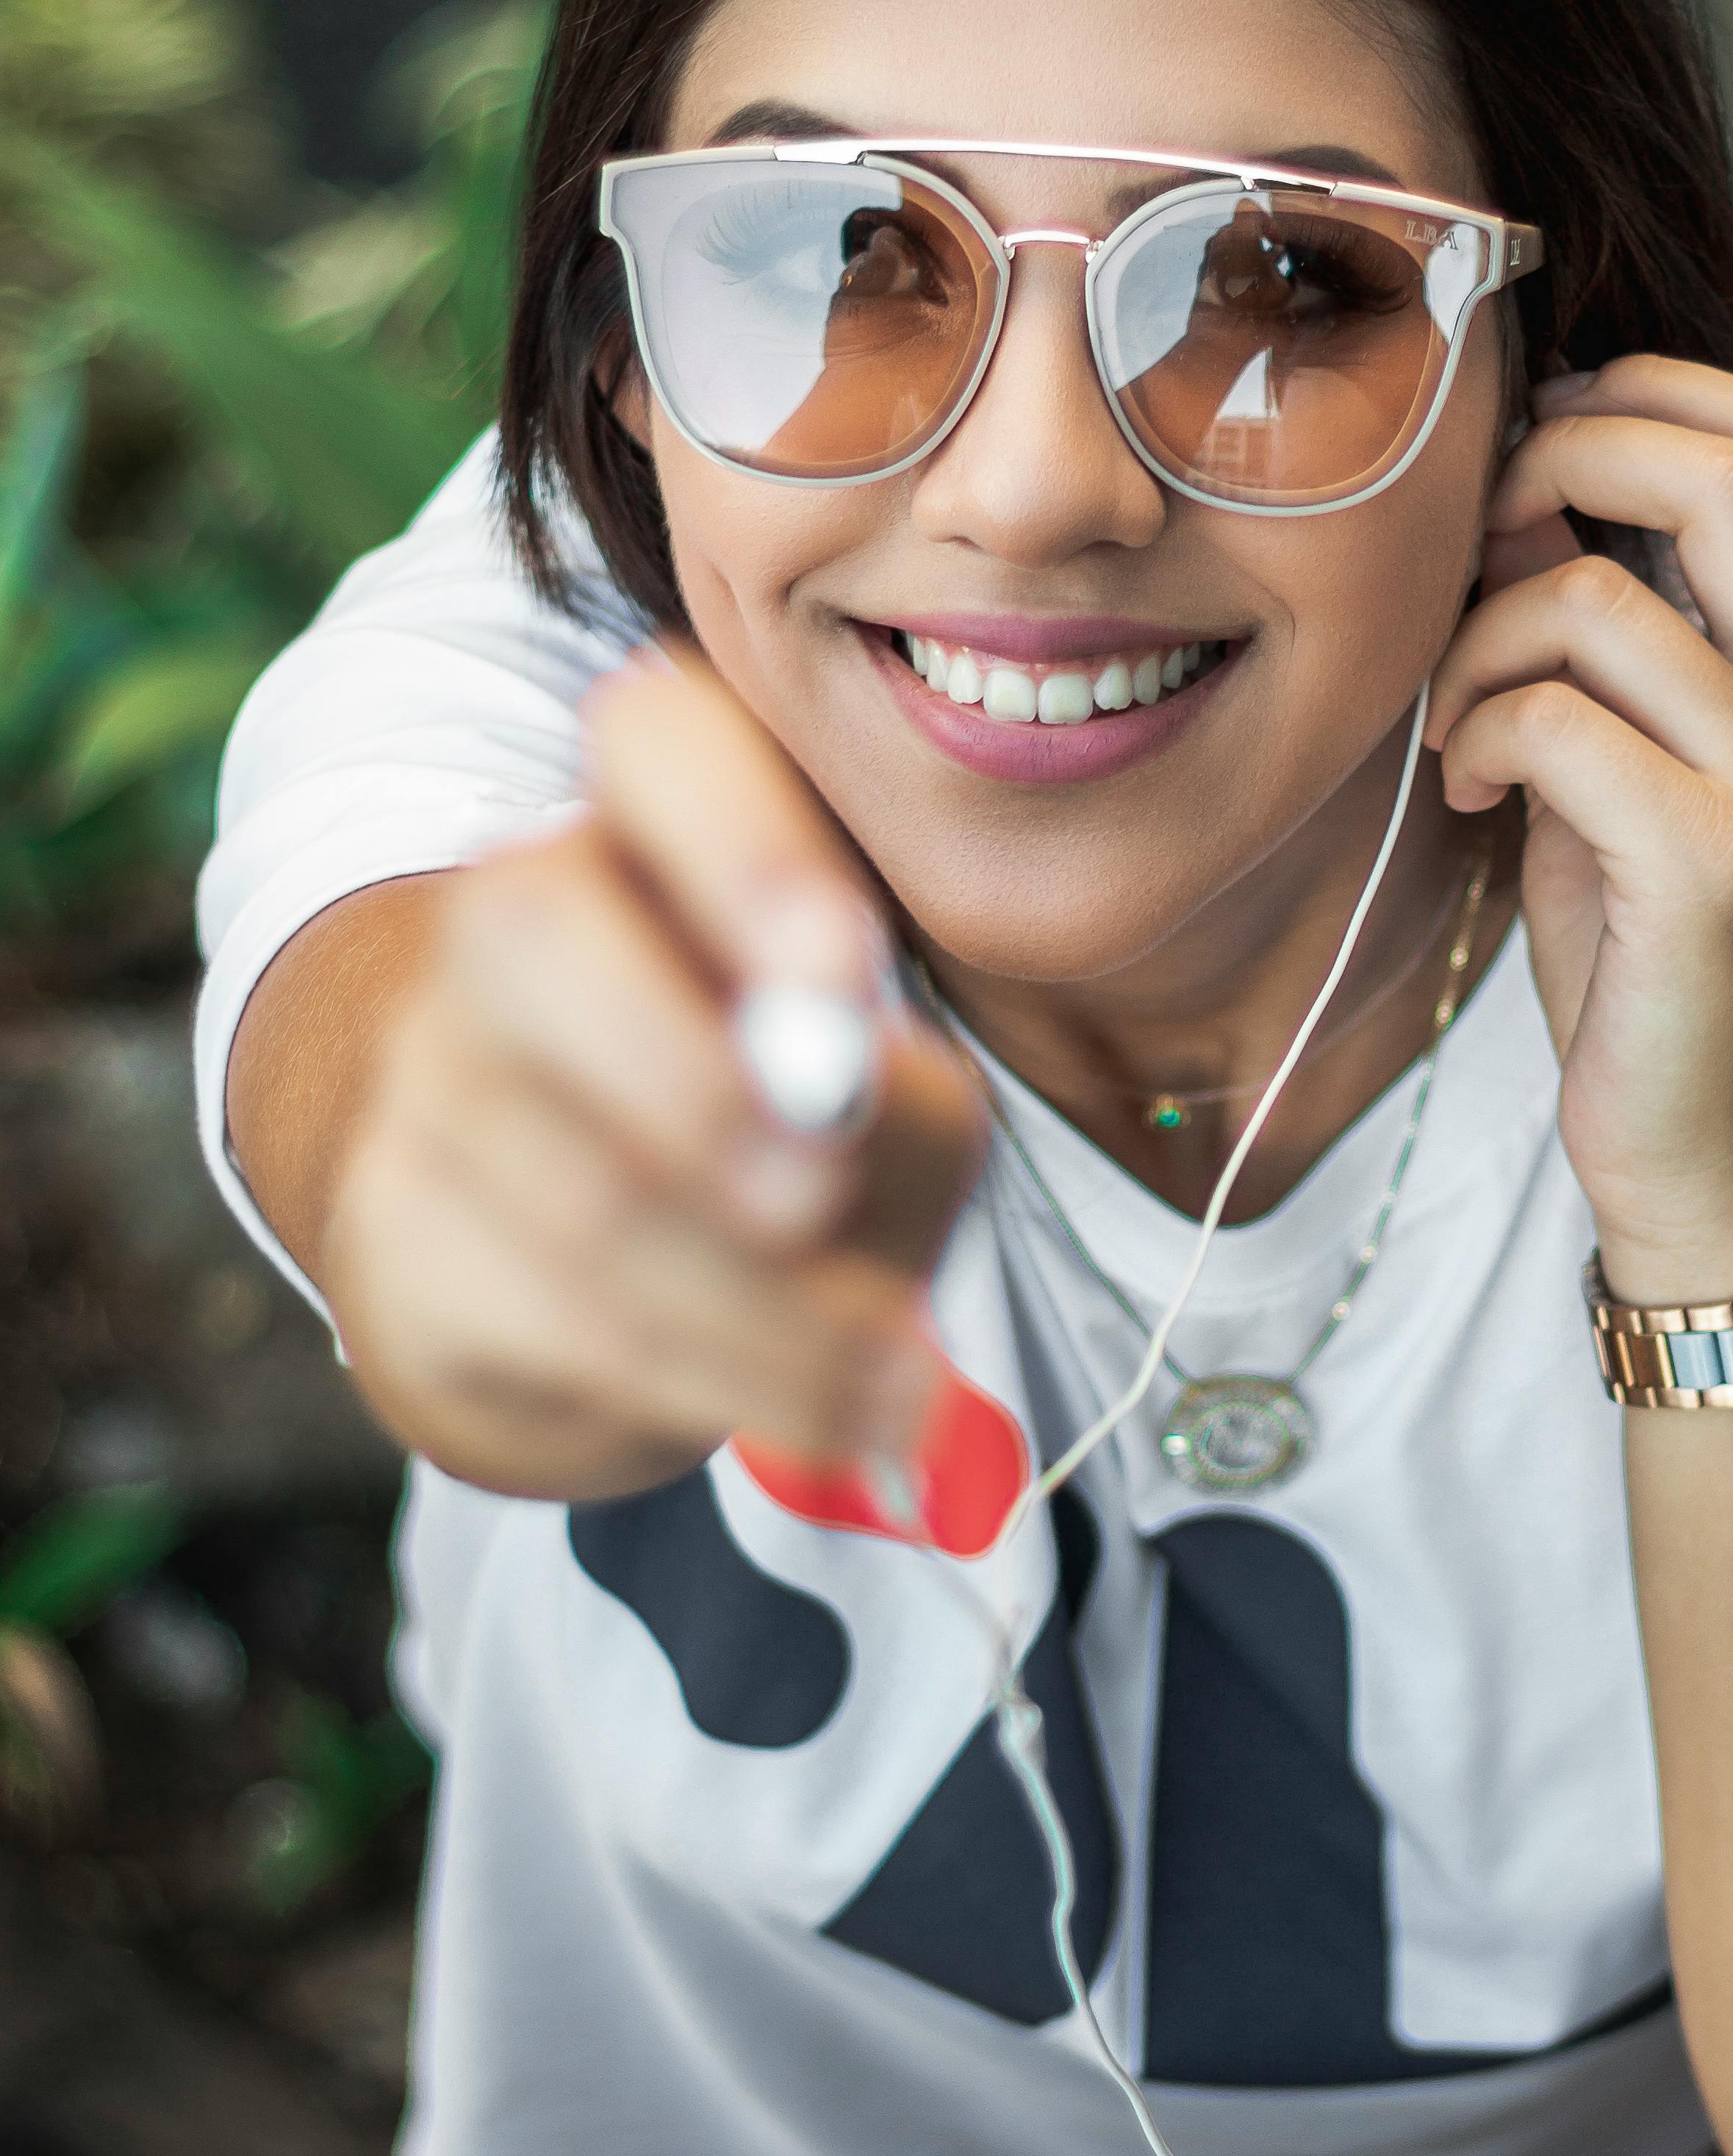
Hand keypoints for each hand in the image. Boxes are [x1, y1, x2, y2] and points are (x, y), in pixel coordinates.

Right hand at [321, 651, 984, 1497]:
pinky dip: (730, 1386)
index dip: (741, 843)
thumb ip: (904, 1108)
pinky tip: (852, 1417)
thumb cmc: (780, 1144)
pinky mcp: (401, 1245)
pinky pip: (556, 1318)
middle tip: (815, 1192)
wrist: (566, 1274)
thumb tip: (843, 1138)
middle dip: (688, 1079)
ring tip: (908, 1379)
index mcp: (655, 830)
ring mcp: (430, 1079)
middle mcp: (510, 919)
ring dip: (764, 1307)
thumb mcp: (894, 1109)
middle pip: (532, 929)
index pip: (653, 738)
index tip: (844, 969)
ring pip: (573, 1184)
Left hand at [1424, 360, 1732, 1297]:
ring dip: (1481, 641)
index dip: (1648, 397)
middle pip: (1720, 468)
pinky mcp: (1715, 858)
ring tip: (1458, 722)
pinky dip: (1477, 736)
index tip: (1538, 442)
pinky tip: (1470, 798)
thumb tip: (1525, 478)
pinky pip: (1554, 721)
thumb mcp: (1629, 754)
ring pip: (1599, 600)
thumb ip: (1603, 624)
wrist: (1702, 1144)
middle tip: (1478, 534)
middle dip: (1562, 460)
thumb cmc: (1648, 951)